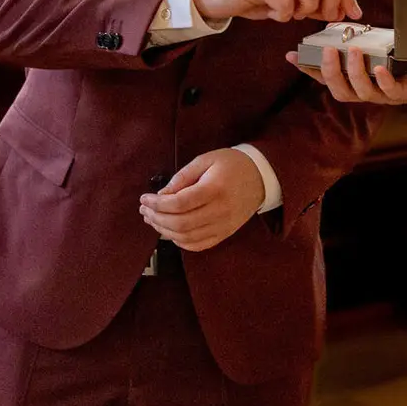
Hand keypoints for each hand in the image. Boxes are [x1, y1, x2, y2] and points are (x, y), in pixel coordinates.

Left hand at [139, 148, 264, 251]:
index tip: (145, 199)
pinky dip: (181, 242)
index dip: (157, 204)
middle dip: (157, 218)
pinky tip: (170, 232)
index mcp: (214, 189)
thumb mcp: (206, 160)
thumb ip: (182, 177)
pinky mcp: (226, 234)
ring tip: (152, 219)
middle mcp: (220, 211)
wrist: (261, 177)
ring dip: (165, 231)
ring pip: (187, 237)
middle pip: (181, 223)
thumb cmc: (231, 164)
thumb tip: (161, 195)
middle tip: (144, 211)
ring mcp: (224, 225)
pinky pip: (199, 245)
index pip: (180, 203)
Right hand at [294, 42, 406, 104]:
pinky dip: (381, 80)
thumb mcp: (385, 41)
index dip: (308, 68)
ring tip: (351, 52)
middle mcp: (369, 89)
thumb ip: (366, 35)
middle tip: (327, 51)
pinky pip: (389, 92)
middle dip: (329, 72)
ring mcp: (386, 93)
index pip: (327, 77)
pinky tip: (378, 68)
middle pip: (339, 90)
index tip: (291, 54)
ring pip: (360, 93)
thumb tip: (344, 15)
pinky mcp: (406, 93)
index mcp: (360, 77)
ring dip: (353, 73)